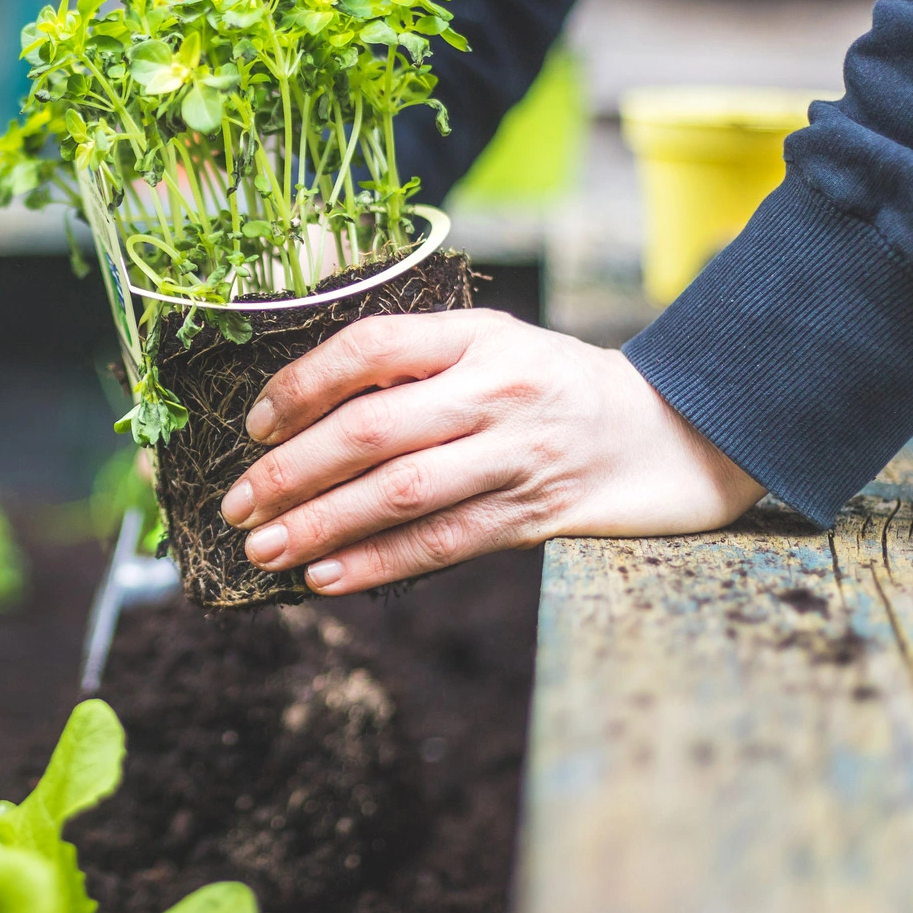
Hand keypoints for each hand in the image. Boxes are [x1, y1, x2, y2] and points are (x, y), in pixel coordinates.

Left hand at [221, 309, 764, 595]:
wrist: (675, 433)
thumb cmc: (554, 387)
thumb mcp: (493, 347)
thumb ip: (414, 365)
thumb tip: (302, 409)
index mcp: (476, 336)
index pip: (372, 347)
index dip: (303, 385)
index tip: (255, 423)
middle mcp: (496, 390)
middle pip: (373, 430)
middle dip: (291, 472)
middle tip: (236, 503)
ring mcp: (518, 455)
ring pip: (401, 494)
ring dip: (322, 525)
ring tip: (265, 548)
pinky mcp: (535, 515)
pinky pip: (444, 543)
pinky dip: (378, 563)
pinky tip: (327, 577)